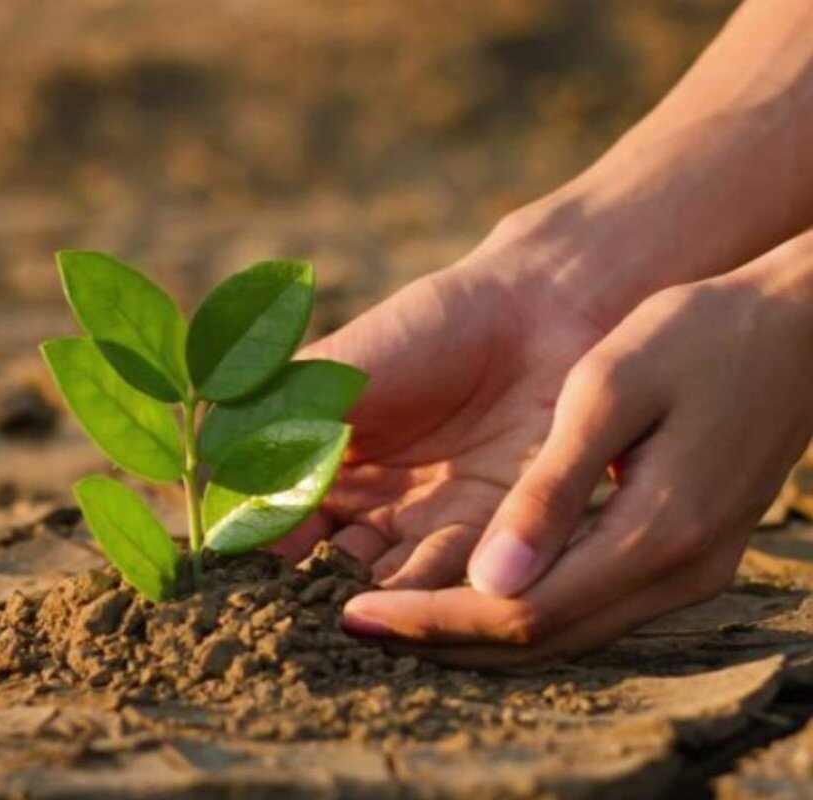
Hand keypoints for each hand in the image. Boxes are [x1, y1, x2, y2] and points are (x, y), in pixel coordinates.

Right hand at [275, 220, 608, 590]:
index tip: (243, 579)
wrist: (537, 314)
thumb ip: (271, 429)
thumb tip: (210, 496)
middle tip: (298, 622)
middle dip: (311, 600)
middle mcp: (367, 511)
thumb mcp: (332, 375)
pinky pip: (454, 584)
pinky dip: (432, 604)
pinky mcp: (491, 542)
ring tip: (356, 621)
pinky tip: (414, 611)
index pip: (272, 528)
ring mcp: (427, 530)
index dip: (256, 556)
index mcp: (316, 468)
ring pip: (387, 588)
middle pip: (325, 573)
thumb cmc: (424, 330)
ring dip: (371, 608)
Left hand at [339, 234, 812, 665]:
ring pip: (562, 636)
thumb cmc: (699, 335)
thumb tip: (489, 581)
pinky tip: (464, 586)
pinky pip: (587, 611)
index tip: (352, 611)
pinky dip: (517, 610)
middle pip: (537, 642)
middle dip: (439, 637)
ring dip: (472, 630)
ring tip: (391, 611)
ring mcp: (689, 575)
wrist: (799, 328)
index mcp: (655, 532)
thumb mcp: (612, 390)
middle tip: (352, 621)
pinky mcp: (686, 559)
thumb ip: (552, 488)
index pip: (522, 613)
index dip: (432, 619)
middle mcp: (676, 574)